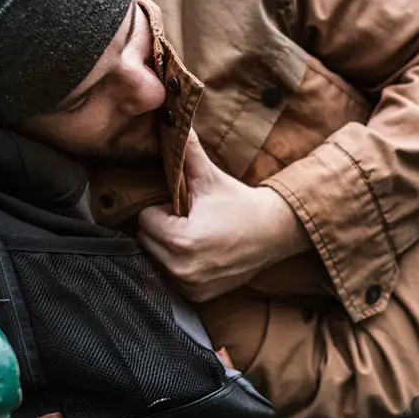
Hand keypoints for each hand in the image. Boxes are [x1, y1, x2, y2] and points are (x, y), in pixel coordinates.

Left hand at [137, 129, 310, 301]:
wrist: (274, 232)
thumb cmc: (239, 204)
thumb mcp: (210, 177)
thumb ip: (187, 152)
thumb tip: (173, 122)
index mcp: (181, 240)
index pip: (144, 220)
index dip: (160, 208)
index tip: (181, 205)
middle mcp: (182, 269)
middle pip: (146, 241)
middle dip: (161, 228)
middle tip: (188, 218)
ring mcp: (191, 286)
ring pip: (156, 260)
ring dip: (167, 247)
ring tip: (195, 233)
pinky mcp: (198, 296)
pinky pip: (172, 277)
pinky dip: (179, 265)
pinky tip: (200, 251)